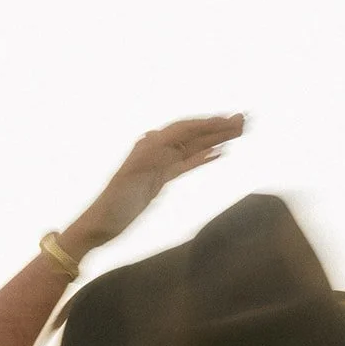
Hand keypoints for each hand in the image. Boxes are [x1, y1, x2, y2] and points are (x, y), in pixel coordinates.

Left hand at [77, 114, 244, 246]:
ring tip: (238, 133)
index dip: (208, 124)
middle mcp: (156, 150)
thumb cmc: (113, 205)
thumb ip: (143, 159)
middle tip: (243, 122)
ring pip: (192, 147)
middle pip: (192, 134)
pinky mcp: (160, 179)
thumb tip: (157, 137)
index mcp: (150, 147)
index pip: (185, 129)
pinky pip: (186, 164)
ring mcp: (160, 164)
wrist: (101, 224)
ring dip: (215, 139)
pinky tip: (218, 154)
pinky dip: (203, 157)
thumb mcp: (128, 180)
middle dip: (217, 128)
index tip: (230, 121)